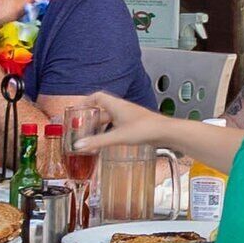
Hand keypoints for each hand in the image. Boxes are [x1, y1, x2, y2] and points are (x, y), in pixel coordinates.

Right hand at [54, 93, 179, 152]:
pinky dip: (111, 131)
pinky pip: (119, 125)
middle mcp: (122, 108)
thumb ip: (97, 142)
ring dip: (101, 126)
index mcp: (116, 105)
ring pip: (111, 118)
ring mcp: (130, 116)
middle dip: (91, 118)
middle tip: (82, 128)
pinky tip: (109, 140)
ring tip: (92, 137)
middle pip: (103, 109)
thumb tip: (77, 145)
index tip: (77, 109)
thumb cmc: (144, 129)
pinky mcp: (136, 124)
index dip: (86, 101)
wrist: (166, 132)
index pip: (98, 97)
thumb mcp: (117, 136)